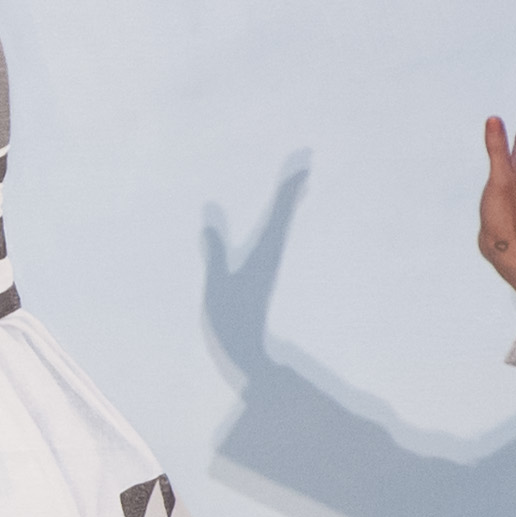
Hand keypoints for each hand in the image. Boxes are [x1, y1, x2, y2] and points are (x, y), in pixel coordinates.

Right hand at [201, 159, 307, 377]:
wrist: (246, 349)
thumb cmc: (231, 320)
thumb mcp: (218, 285)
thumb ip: (214, 254)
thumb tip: (209, 223)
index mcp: (264, 256)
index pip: (278, 217)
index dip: (288, 193)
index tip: (302, 169)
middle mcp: (271, 257)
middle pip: (285, 218)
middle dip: (293, 193)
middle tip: (306, 167)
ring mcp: (269, 266)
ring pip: (282, 228)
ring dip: (289, 206)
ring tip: (298, 187)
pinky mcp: (263, 274)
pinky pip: (274, 239)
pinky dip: (279, 224)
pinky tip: (277, 224)